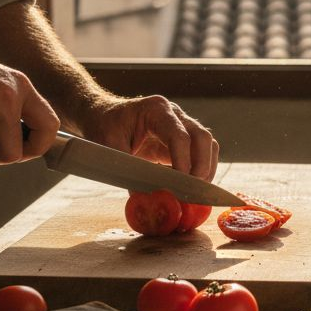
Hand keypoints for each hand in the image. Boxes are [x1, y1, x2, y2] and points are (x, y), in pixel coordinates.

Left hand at [81, 95, 219, 180]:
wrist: (103, 116)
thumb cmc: (104, 127)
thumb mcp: (109, 148)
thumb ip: (129, 171)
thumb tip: (147, 201)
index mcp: (156, 110)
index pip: (179, 136)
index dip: (183, 162)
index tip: (181, 186)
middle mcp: (174, 114)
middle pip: (202, 137)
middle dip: (202, 166)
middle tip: (194, 192)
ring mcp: (181, 125)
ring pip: (207, 145)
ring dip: (206, 170)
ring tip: (192, 193)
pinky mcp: (182, 140)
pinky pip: (200, 153)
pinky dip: (200, 170)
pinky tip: (186, 187)